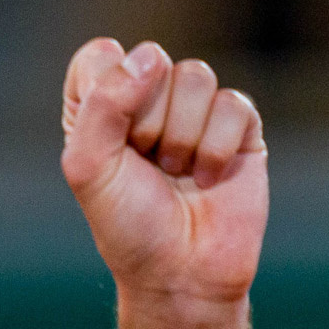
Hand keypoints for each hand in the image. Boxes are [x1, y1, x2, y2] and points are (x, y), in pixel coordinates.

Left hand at [59, 39, 266, 308]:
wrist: (182, 272)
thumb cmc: (127, 225)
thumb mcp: (89, 168)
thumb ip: (103, 105)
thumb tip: (150, 56)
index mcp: (99, 107)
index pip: (100, 56)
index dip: (106, 89)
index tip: (109, 138)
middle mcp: (147, 101)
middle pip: (152, 62)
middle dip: (147, 122)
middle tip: (146, 166)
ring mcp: (195, 112)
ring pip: (195, 76)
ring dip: (182, 136)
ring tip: (176, 172)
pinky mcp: (239, 127)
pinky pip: (232, 104)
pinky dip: (216, 147)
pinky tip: (208, 178)